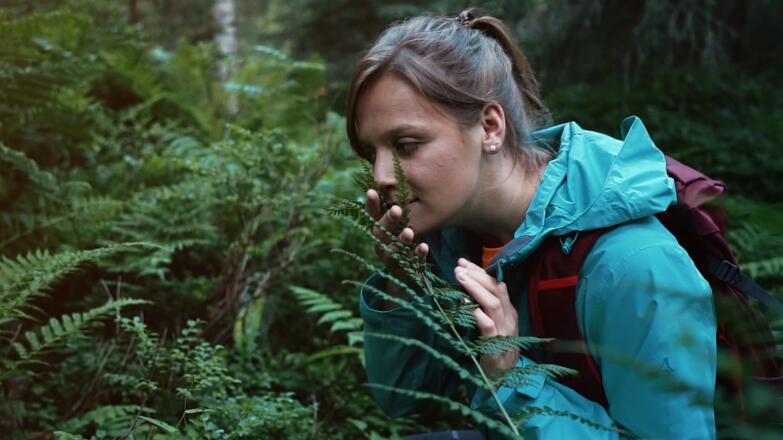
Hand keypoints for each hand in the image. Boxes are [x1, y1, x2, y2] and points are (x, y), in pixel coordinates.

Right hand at [365, 189, 428, 279]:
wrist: (408, 274)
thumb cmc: (405, 241)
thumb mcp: (401, 225)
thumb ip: (399, 210)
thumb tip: (399, 180)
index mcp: (379, 230)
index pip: (372, 215)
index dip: (371, 204)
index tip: (371, 191)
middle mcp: (381, 244)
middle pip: (379, 232)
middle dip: (388, 221)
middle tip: (397, 210)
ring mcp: (390, 258)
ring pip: (392, 249)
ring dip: (401, 239)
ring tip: (409, 232)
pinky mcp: (404, 270)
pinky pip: (410, 262)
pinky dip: (416, 254)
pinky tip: (424, 247)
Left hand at [454, 258, 518, 377]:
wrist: (503, 378)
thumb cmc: (495, 350)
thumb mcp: (495, 326)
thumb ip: (486, 309)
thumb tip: (468, 291)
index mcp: (509, 312)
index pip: (497, 286)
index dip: (481, 273)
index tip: (464, 263)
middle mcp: (509, 318)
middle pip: (496, 290)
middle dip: (477, 275)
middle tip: (459, 266)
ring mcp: (504, 331)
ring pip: (493, 303)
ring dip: (475, 288)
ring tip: (460, 276)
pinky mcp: (494, 344)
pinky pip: (486, 324)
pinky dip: (474, 311)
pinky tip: (462, 302)